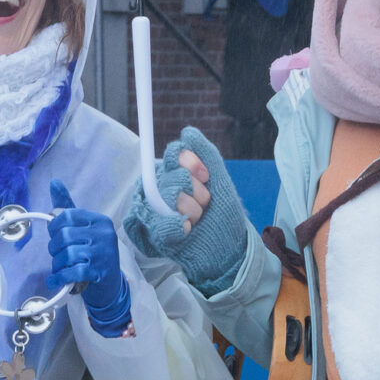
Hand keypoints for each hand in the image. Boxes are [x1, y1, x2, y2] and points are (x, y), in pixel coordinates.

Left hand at [48, 181, 131, 335]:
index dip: (54, 227)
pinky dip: (59, 277)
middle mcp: (104, 234)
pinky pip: (72, 272)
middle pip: (64, 236)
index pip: (66, 216)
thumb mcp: (82, 229)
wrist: (110, 286)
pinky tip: (55, 280)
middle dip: (54, 249)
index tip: (55, 236)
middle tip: (58, 255)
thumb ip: (67, 207)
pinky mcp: (100, 271)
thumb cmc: (93, 254)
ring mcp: (103, 253)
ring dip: (57, 265)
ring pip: (66, 254)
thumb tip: (53, 182)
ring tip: (60, 268)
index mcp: (99, 220)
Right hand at [124, 126, 250, 297]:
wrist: (228, 249)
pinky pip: (159, 223)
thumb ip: (206, 154)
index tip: (206, 176)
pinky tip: (188, 231)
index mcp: (174, 174)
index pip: (172, 155)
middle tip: (205, 204)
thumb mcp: (220, 182)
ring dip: (190, 210)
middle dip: (195, 191)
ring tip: (198, 220)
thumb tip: (188, 130)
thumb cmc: (222, 216)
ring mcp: (154, 211)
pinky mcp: (152, 234)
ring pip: (165, 197)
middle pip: (169, 176)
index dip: (189, 162)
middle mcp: (160, 189)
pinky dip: (178, 228)